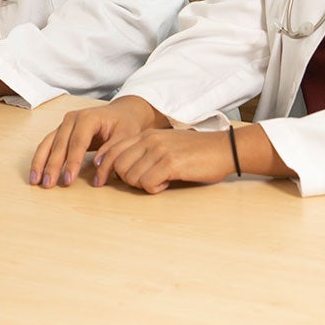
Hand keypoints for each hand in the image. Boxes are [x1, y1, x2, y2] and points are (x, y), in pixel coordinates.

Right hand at [30, 95, 167, 186]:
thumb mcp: (126, 137)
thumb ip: (112, 152)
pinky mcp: (61, 132)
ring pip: (48, 144)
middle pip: (59, 144)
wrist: (121, 113)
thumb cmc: (125, 124)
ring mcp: (64, 125)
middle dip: (52, 166)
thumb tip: (97, 170)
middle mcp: (72, 119)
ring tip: (35, 181)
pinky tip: (36, 173)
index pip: (77, 142)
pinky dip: (41, 159)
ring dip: (40, 163)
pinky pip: (47, 145)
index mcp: (88, 117)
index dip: (72, 162)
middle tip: (48, 185)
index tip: (68, 180)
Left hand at [94, 127, 234, 192]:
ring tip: (158, 182)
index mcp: (146, 135)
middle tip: (144, 182)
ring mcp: (159, 150)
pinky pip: (147, 183)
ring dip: (141, 185)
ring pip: (130, 176)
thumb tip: (122, 171)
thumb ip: (145, 152)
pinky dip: (154, 189)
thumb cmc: (196, 152)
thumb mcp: (165, 145)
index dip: (103, 167)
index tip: (101, 181)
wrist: (224, 149)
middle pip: (118, 166)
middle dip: (125, 180)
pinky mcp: (170, 163)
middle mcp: (149, 140)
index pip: (112, 149)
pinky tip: (166, 184)